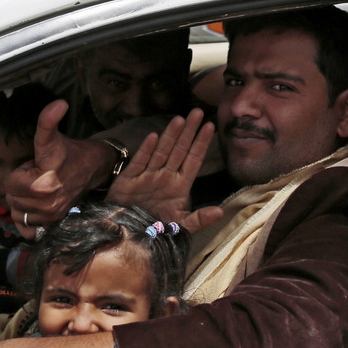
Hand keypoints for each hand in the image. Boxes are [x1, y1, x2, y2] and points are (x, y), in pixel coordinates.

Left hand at [1, 100, 110, 238]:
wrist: (93, 168)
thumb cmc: (69, 152)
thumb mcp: (53, 137)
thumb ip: (48, 121)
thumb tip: (59, 103)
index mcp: (43, 183)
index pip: (11, 183)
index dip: (21, 172)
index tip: (36, 166)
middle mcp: (47, 204)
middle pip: (12, 198)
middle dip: (20, 186)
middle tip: (38, 176)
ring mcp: (51, 216)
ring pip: (17, 212)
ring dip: (23, 200)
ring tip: (38, 188)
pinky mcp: (54, 223)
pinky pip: (27, 228)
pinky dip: (27, 220)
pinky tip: (35, 206)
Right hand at [106, 109, 222, 232]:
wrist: (125, 236)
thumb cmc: (154, 230)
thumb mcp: (180, 226)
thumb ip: (200, 219)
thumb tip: (221, 211)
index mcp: (179, 186)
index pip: (194, 160)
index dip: (201, 143)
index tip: (211, 125)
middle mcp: (165, 177)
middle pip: (179, 150)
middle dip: (189, 131)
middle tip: (198, 111)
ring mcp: (147, 176)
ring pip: (161, 152)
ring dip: (170, 136)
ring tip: (180, 119)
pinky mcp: (129, 180)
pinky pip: (140, 163)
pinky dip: (146, 150)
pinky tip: (154, 137)